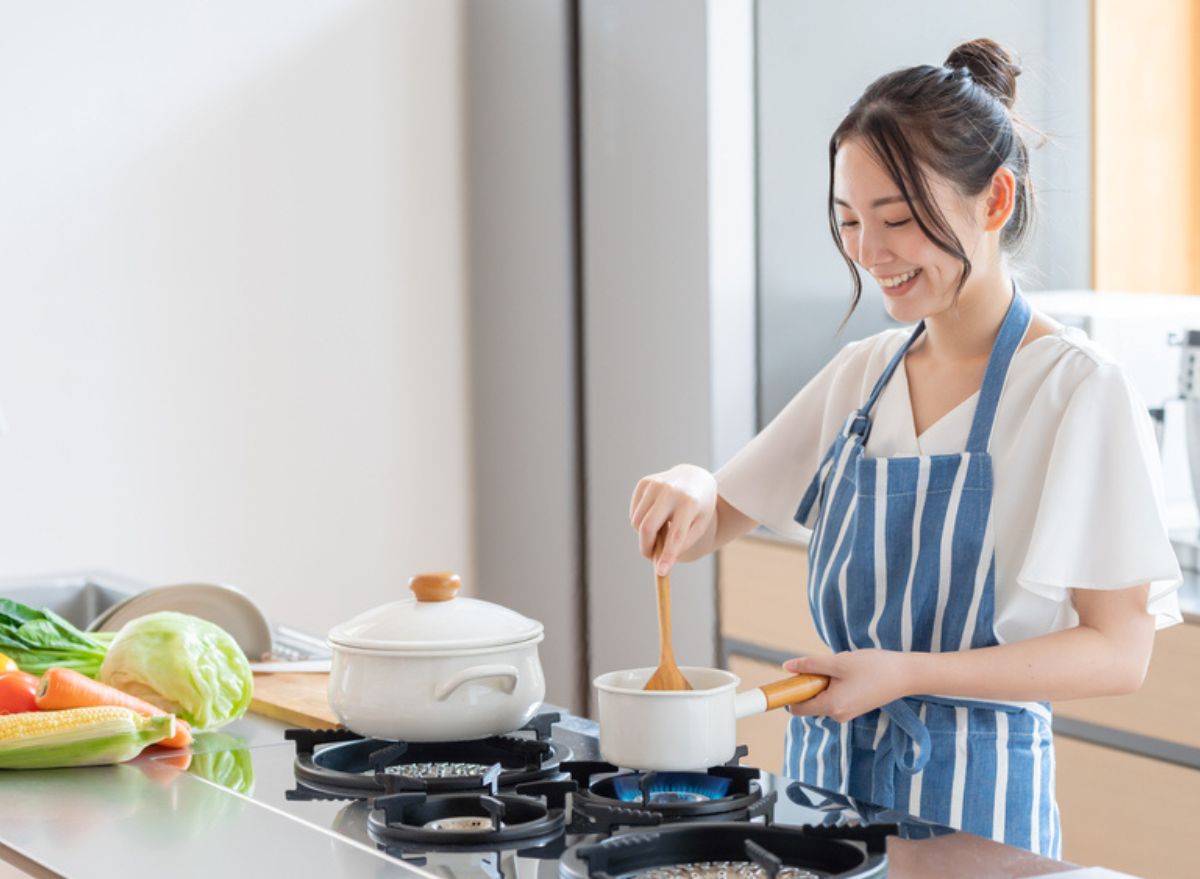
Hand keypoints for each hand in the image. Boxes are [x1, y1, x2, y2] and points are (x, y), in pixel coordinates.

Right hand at [629, 464, 717, 574]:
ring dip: (645, 534)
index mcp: (689, 502)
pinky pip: (634, 512)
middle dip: (646, 547)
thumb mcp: (699, 526)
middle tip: (651, 556)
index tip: (661, 572)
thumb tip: (660, 562)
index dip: (667, 555)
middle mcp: (671, 490)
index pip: (675, 535)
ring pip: (637, 521)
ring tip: (660, 531)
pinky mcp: (644, 483)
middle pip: (647, 527)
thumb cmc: (698, 508)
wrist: (694, 478)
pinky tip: (655, 517)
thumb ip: (682, 544)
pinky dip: (641, 521)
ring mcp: (655, 484)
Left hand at [783, 650, 914, 723]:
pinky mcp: (854, 707)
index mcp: (831, 707)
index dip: (790, 693)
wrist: (905, 675)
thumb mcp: (837, 662)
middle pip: (810, 700)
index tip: (790, 678)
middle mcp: (837, 715)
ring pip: (823, 695)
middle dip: (812, 681)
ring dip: (826, 680)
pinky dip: (836, 683)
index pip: (797, 708)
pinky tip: (853, 672)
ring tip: (846, 669)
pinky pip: (835, 695)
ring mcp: (847, 713)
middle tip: (829, 666)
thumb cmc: (873, 668)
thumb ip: (810, 665)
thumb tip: (787, 667)